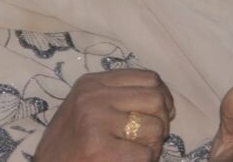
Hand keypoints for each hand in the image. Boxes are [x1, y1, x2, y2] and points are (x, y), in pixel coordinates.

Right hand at [34, 68, 175, 161]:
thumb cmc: (69, 144)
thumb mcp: (85, 108)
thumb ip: (117, 98)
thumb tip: (164, 100)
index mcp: (91, 83)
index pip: (148, 78)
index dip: (164, 97)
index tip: (163, 114)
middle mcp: (93, 97)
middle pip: (156, 99)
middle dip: (162, 122)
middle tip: (150, 139)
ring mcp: (96, 122)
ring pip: (155, 128)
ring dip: (153, 147)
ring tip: (136, 153)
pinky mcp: (101, 150)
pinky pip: (145, 154)